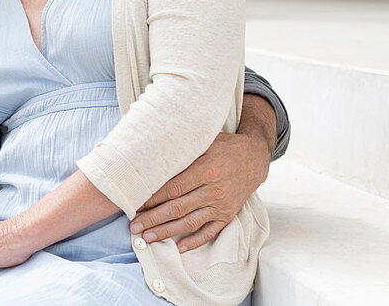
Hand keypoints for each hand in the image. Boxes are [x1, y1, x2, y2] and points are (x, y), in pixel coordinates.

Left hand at [129, 131, 269, 252]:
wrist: (254, 158)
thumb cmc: (224, 147)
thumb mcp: (204, 142)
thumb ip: (182, 150)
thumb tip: (153, 154)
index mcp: (205, 170)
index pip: (173, 188)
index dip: (153, 198)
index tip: (135, 204)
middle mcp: (213, 190)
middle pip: (177, 208)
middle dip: (153, 219)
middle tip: (134, 227)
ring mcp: (221, 205)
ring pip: (189, 222)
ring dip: (167, 232)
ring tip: (148, 237)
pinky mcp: (227, 215)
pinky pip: (210, 232)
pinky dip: (194, 241)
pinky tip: (179, 247)